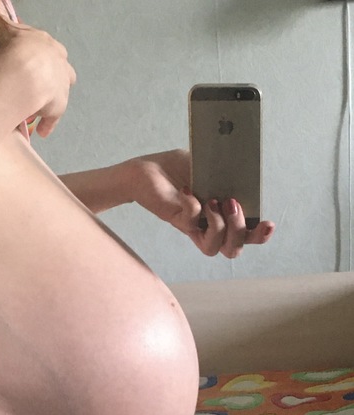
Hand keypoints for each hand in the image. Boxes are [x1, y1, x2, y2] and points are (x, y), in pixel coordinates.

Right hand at [0, 19, 75, 137]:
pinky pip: (53, 117)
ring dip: (51, 98)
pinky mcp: (59, 104)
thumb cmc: (11, 46)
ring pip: (61, 91)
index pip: (50, 49)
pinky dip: (48, 124)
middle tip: (39, 86)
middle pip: (62, 69)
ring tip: (37, 107)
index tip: (33, 63)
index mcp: (46, 43)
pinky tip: (42, 132)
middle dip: (53, 76)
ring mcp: (61, 84)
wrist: (25, 68)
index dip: (41, 57)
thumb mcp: (2, 28)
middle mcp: (58, 62)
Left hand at [124, 149, 274, 257]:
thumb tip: (243, 168)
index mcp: (224, 215)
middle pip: (234, 249)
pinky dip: (193, 205)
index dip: (260, 235)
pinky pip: (193, 221)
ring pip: (215, 248)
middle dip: (240, 230)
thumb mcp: (208, 166)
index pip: (247, 235)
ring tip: (211, 201)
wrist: (147, 170)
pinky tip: (186, 189)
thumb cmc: (178, 168)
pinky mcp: (178, 221)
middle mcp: (210, 226)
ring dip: (220, 225)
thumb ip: (226, 170)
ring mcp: (194, 227)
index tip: (268, 223)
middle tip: (232, 204)